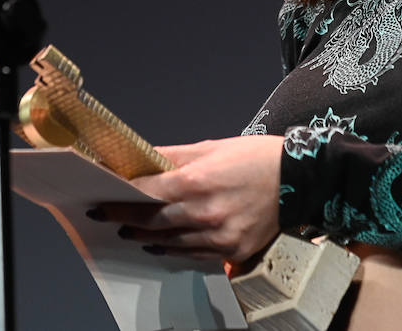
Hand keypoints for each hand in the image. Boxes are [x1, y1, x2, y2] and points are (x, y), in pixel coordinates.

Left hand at [91, 134, 284, 262]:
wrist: (299, 178)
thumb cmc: (254, 158)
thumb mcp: (211, 147)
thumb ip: (172, 156)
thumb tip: (140, 157)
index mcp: (198, 181)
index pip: (147, 194)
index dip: (121, 199)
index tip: (102, 199)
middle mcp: (206, 212)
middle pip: (153, 221)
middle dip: (126, 219)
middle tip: (107, 217)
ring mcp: (219, 235)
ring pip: (170, 242)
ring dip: (145, 237)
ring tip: (129, 231)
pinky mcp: (232, 250)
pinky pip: (193, 254)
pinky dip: (173, 249)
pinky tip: (160, 244)